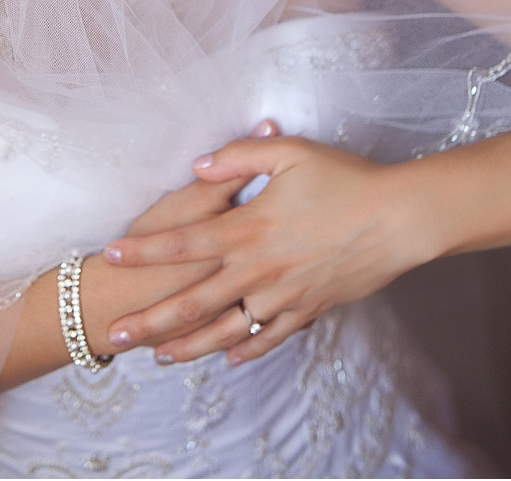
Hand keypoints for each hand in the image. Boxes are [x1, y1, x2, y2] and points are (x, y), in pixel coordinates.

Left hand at [102, 136, 434, 365]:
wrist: (398, 219)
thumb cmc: (346, 178)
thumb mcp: (290, 152)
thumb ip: (239, 155)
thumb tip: (199, 164)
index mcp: (249, 228)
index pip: (182, 242)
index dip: (145, 249)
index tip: (112, 255)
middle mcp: (259, 269)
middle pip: (192, 301)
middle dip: (149, 320)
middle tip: (114, 335)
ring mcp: (283, 295)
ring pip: (225, 330)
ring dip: (188, 346)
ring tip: (158, 357)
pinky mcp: (308, 309)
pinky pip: (269, 338)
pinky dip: (244, 350)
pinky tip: (227, 358)